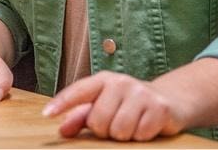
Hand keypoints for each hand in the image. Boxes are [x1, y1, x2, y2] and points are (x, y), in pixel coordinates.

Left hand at [42, 71, 186, 141]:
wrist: (171, 99)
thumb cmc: (128, 104)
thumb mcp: (104, 104)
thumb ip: (81, 117)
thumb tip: (62, 130)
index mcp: (103, 80)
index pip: (79, 91)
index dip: (62, 103)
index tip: (47, 114)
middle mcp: (121, 82)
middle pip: (98, 121)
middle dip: (104, 130)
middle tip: (115, 123)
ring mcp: (141, 93)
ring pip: (119, 131)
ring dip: (123, 135)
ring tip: (130, 125)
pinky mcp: (160, 107)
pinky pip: (140, 135)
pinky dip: (141, 136)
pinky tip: (145, 126)